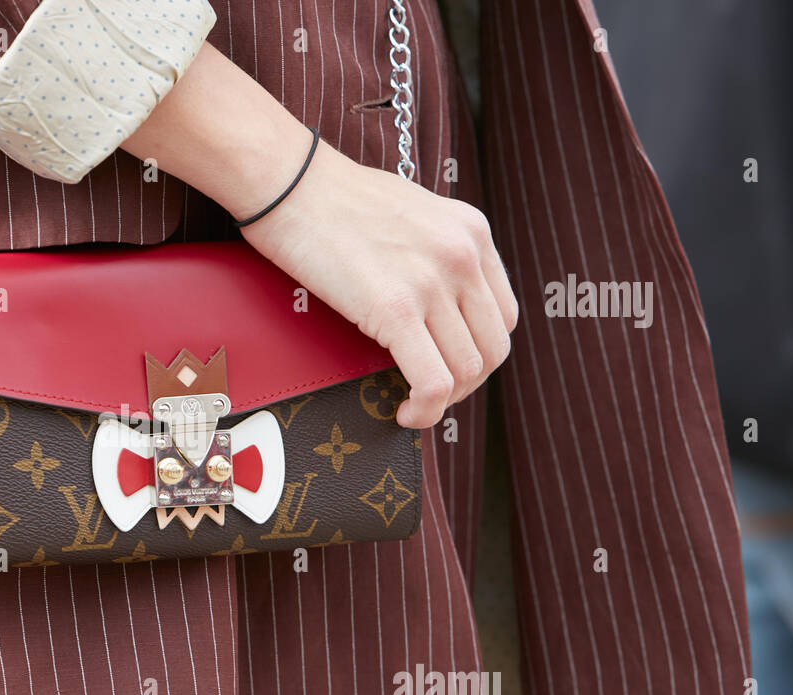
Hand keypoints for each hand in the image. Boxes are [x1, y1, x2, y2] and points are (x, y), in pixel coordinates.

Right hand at [240, 141, 518, 428]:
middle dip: (465, 385)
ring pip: (466, 370)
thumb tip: (430, 304)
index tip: (447, 367)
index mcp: (471, 231)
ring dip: (442, 401)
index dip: (478, 353)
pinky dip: (425, 410)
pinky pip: (432, 381)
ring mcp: (431, 282)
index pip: (504, 315)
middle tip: (430, 395)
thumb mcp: (409, 214)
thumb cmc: (331, 200)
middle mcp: (462, 255)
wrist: (289, 183)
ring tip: (412, 406)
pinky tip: (402, 413)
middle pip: (492, 348)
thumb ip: (432, 253)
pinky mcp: (395, 309)